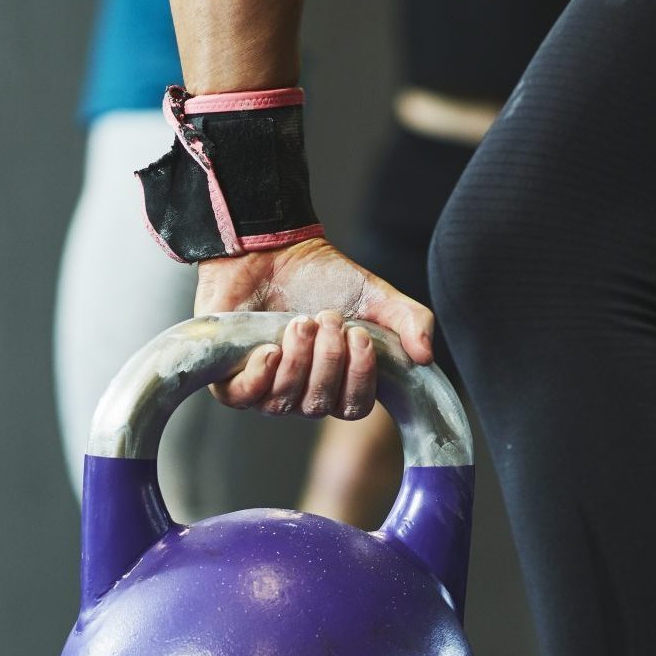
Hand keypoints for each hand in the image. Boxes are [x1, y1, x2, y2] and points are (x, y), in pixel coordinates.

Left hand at [193, 237, 435, 418]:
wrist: (269, 248)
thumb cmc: (322, 277)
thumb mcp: (376, 295)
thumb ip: (410, 320)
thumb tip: (425, 357)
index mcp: (337, 380)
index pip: (353, 407)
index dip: (359, 378)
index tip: (360, 336)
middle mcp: (302, 391)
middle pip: (320, 406)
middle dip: (328, 360)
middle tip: (328, 318)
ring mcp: (264, 386)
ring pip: (283, 402)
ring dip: (298, 360)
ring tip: (301, 321)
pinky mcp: (230, 376)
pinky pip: (243, 399)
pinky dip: (260, 376)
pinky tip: (270, 348)